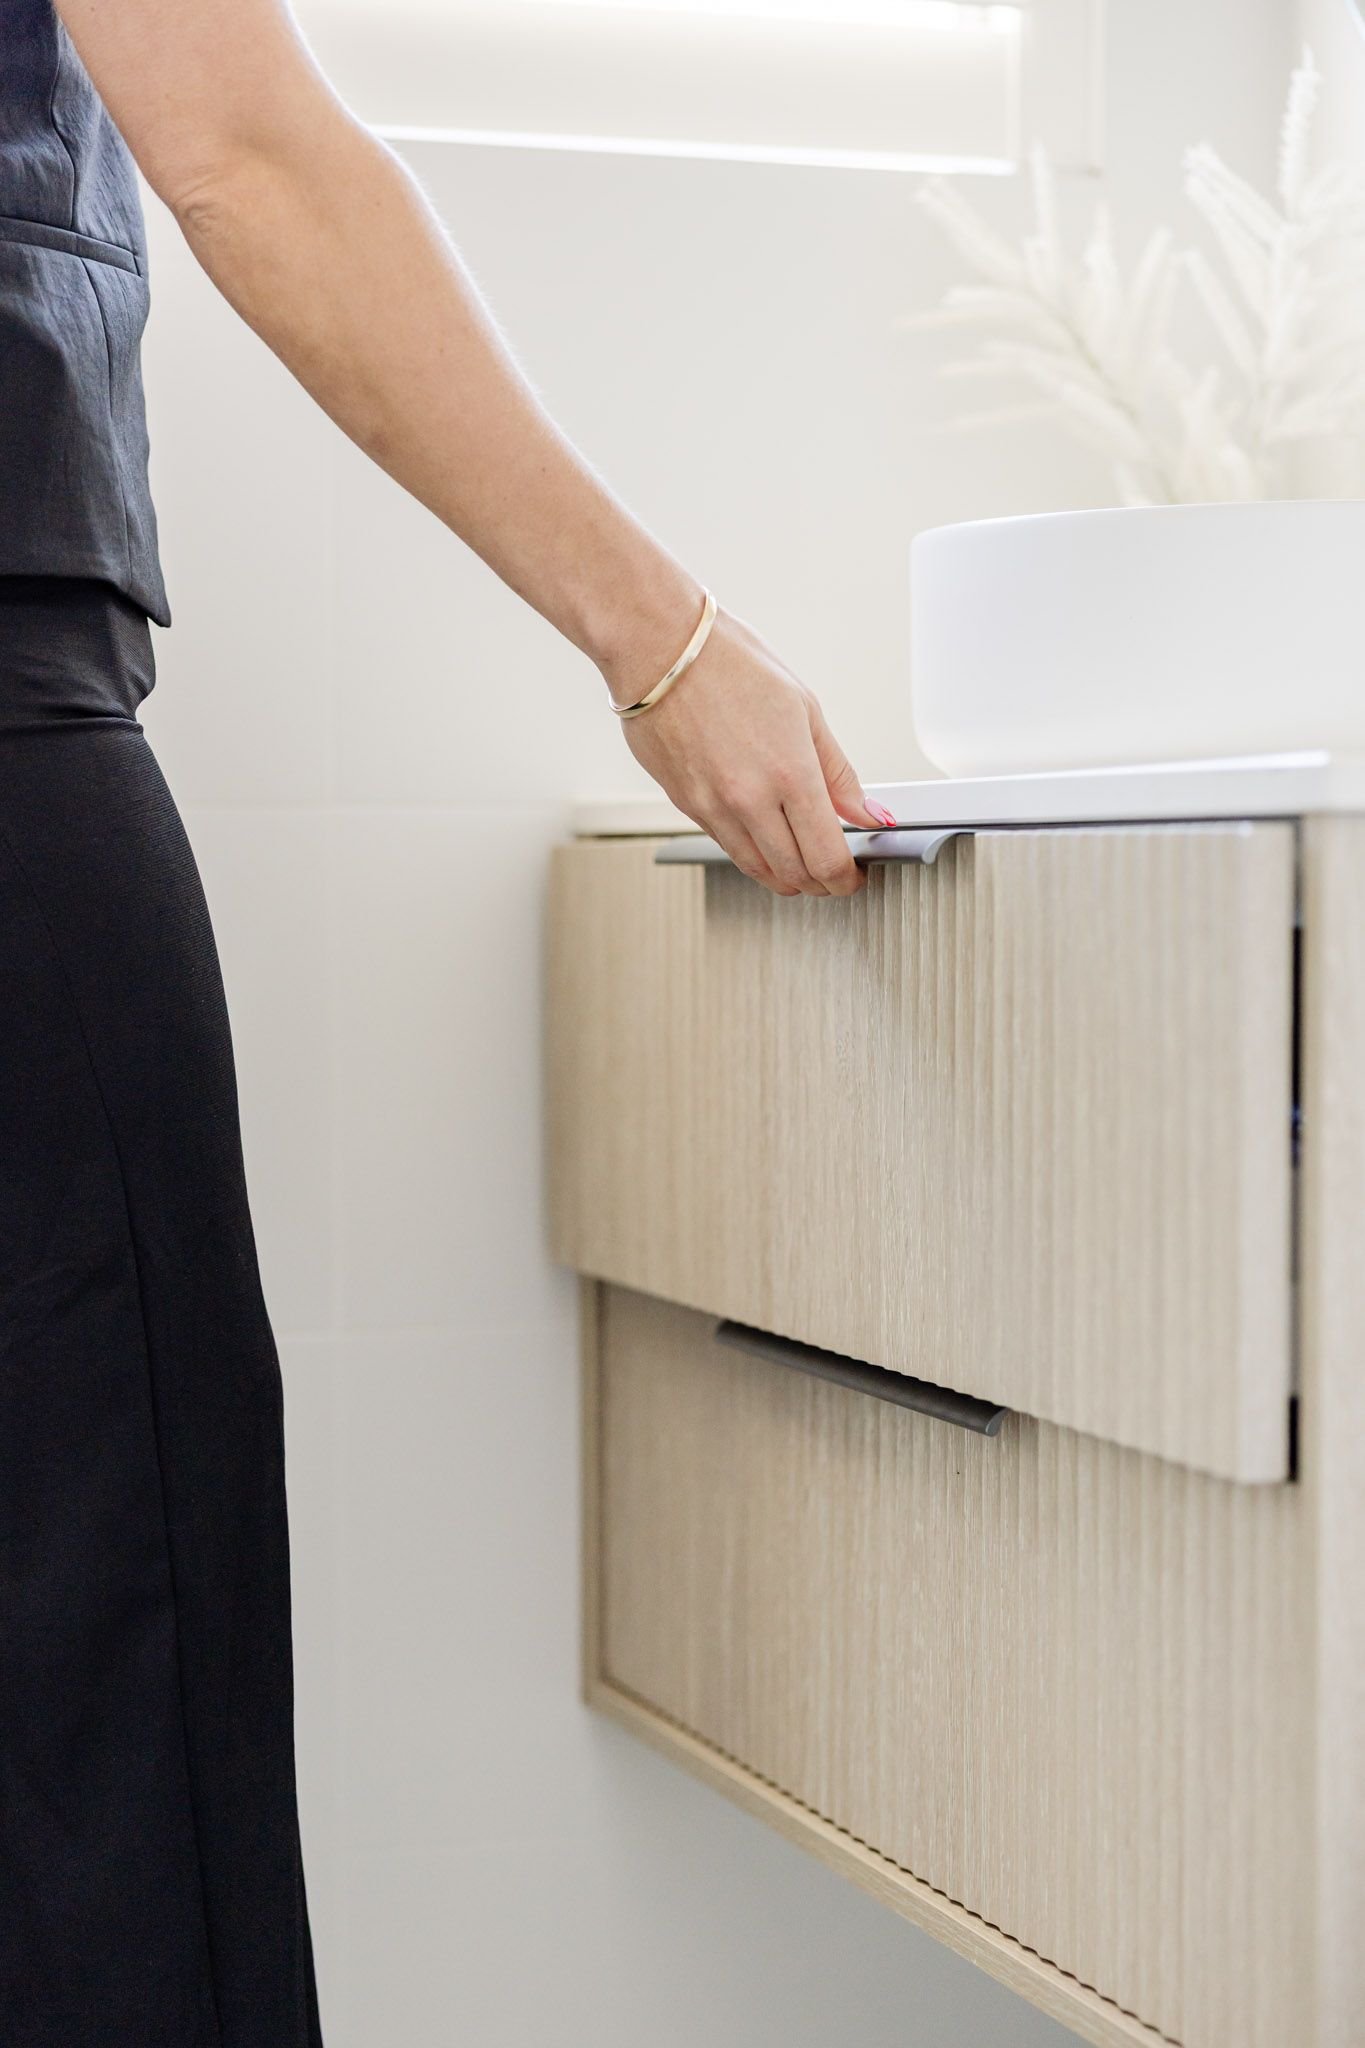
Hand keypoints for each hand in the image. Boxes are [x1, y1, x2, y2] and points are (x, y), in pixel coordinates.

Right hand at [611, 607, 894, 896]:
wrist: (659, 647)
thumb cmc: (729, 663)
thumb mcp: (804, 708)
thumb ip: (837, 772)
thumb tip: (867, 812)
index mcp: (790, 772)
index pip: (827, 856)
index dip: (846, 878)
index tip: (853, 876)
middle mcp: (750, 799)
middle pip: (796, 873)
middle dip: (821, 882)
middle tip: (833, 872)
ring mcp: (713, 807)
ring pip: (759, 869)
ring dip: (787, 875)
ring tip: (802, 860)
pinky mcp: (686, 805)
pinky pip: (728, 846)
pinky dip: (754, 853)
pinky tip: (765, 836)